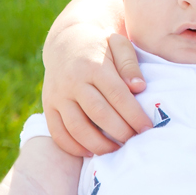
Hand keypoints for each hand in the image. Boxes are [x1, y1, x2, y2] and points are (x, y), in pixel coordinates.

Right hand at [43, 26, 149, 156]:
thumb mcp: (118, 44)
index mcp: (93, 66)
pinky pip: (57, 132)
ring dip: (98, 144)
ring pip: (76, 127)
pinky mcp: (48, 105)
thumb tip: (139, 88)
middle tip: (135, 141)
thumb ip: (129, 65)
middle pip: (98, 114)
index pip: (117, 95)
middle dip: (120, 131)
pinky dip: (73, 147)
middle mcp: (73, 81)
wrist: (66, 42)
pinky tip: (90, 152)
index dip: (133, 114)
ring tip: (116, 150)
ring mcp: (58, 95)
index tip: (147, 128)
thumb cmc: (100, 45)